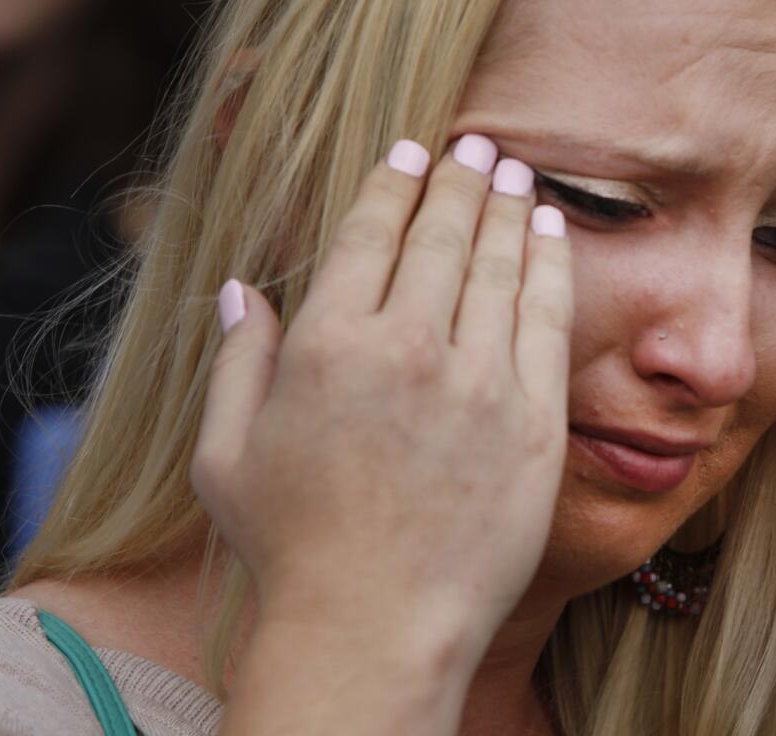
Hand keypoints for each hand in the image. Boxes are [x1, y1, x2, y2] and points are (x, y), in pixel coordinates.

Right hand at [192, 135, 572, 665]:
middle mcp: (409, 348)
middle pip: (443, 234)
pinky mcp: (534, 421)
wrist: (376, 630)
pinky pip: (548, 318)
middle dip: (460, 178)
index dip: (395, 181)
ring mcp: (480, 383)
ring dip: (507, 206)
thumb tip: (242, 289)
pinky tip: (550, 231)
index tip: (410, 152)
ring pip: (500, 264)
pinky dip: (550, 263)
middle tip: (475, 146)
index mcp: (328, 344)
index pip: (371, 232)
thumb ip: (236, 361)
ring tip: (514, 171)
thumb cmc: (291, 548)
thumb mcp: (225, 455)